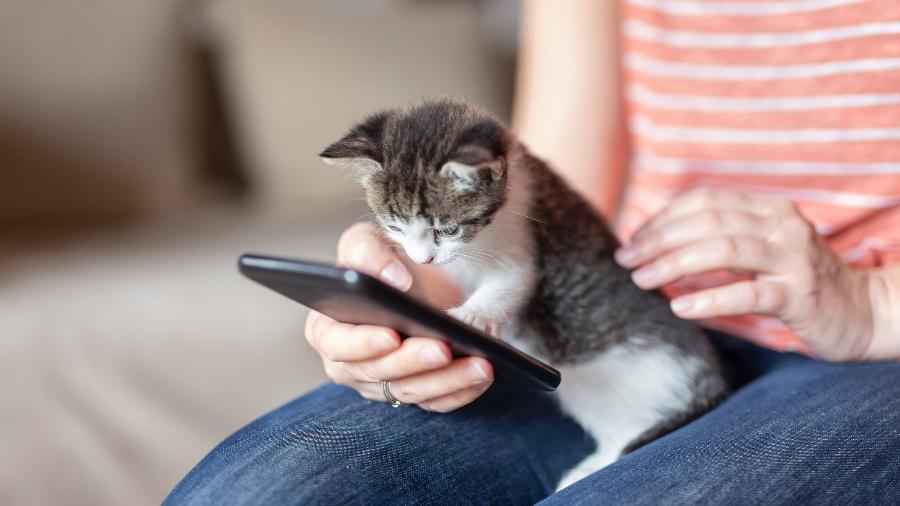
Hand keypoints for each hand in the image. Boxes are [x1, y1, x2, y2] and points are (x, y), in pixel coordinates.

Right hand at [304, 222, 493, 411]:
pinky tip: (484, 374)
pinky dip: (462, 390)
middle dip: (413, 361)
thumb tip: (393, 280)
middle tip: (442, 348)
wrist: (424, 274)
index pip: (336, 344)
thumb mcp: (370, 240)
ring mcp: (384, 383)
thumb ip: (367, 251)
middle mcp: (350, 363)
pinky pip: (437, 401)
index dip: (362, 344)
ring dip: (446, 380)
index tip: (391, 335)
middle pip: (379, 373)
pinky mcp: (416, 393)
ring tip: (479, 364)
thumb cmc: (386, 257)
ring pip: (412, 391)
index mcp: (328, 326)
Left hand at [615, 187, 874, 361]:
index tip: (632, 241)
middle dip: (658, 241)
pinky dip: (708, 299)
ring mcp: (792, 258)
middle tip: (627, 262)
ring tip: (643, 280)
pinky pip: (747, 293)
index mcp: (768, 208)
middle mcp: (781, 225)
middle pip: (707, 222)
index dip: (662, 218)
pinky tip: (679, 307)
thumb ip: (720, 237)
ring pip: (722, 250)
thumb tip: (656, 240)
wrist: (862, 311)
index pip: (704, 201)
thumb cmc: (797, 281)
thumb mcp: (761, 248)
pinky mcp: (799, 295)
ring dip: (673, 265)